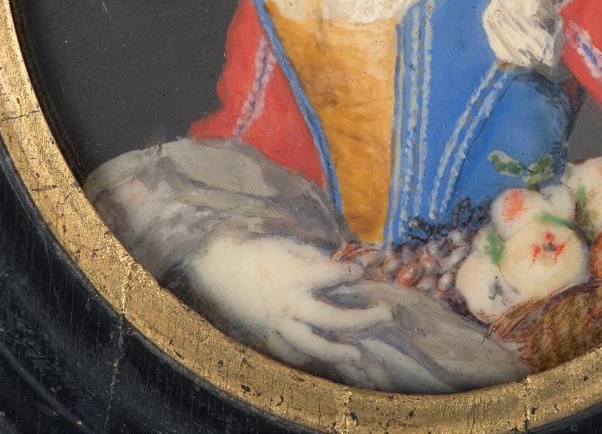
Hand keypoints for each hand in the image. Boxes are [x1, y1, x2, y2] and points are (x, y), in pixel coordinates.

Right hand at [187, 234, 390, 365]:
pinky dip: (307, 356)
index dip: (352, 274)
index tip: (362, 273)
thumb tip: (331, 264)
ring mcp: (277, 323)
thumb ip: (312, 256)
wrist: (217, 266)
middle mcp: (290, 303)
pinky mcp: (266, 333)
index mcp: (296, 275)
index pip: (334, 276)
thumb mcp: (286, 244)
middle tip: (384, 314)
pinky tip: (320, 357)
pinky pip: (289, 351)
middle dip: (362, 319)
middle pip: (333, 318)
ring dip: (337, 351)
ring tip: (356, 355)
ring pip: (312, 345)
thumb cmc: (253, 250)